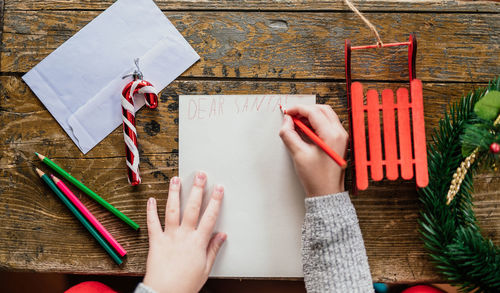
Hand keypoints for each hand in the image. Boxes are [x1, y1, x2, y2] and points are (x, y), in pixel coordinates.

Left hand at [143, 172, 225, 292]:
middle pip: (192, 208)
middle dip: (197, 189)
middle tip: (200, 175)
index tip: (219, 188)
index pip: (210, 216)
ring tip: (176, 179)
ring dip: (174, 193)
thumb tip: (222, 236)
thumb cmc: (185, 285)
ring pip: (172, 210)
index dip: (215, 200)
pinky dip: (151, 211)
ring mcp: (169, 237)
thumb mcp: (205, 268)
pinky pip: (152, 223)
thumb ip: (213, 249)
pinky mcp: (155, 242)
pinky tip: (151, 199)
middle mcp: (184, 236)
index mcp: (198, 242)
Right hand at [279, 104, 347, 196]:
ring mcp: (340, 137)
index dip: (298, 110)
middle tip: (291, 117)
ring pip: (325, 115)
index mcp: (332, 135)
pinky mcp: (338, 142)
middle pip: (322, 109)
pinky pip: (327, 124)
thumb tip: (286, 122)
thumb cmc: (316, 178)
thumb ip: (289, 134)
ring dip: (310, 116)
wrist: (326, 193)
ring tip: (296, 124)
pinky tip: (304, 130)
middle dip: (305, 110)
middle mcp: (339, 133)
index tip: (287, 113)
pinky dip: (315, 123)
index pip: (314, 112)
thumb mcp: (299, 154)